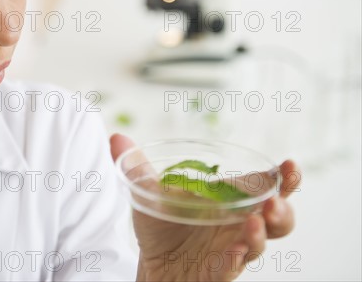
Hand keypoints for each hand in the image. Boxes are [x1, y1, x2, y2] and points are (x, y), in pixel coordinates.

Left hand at [110, 134, 300, 281]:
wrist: (153, 262)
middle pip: (277, 216)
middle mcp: (241, 222)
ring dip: (263, 233)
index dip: (284, 177)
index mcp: (232, 198)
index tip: (289, 166)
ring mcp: (233, 247)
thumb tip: (116, 138)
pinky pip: (233, 265)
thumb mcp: (150, 191)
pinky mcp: (220, 269)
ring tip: (256, 222)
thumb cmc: (164, 223)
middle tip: (275, 198)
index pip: (267, 185)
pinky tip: (232, 251)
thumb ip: (137, 166)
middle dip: (283, 207)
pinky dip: (235, 257)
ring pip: (261, 242)